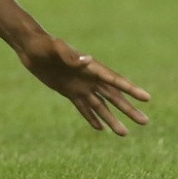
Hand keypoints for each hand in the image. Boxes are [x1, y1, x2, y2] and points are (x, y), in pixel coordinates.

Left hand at [18, 34, 150, 135]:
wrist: (30, 47)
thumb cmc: (43, 44)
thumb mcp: (55, 48)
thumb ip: (70, 55)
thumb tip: (87, 61)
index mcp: (90, 67)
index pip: (114, 80)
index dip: (131, 89)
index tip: (147, 98)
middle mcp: (89, 78)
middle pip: (114, 96)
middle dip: (129, 109)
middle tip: (145, 122)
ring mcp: (80, 86)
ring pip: (100, 106)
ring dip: (112, 119)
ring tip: (124, 134)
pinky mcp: (68, 91)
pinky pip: (83, 107)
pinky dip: (92, 118)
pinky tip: (101, 129)